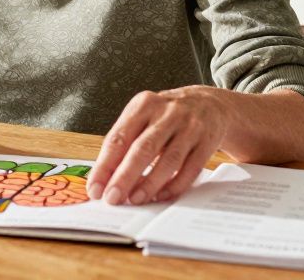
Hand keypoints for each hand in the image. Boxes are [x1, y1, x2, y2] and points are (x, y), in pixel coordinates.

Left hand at [87, 86, 228, 205]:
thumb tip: (105, 179)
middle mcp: (167, 113)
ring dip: (150, 184)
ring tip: (136, 200)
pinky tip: (161, 196)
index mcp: (143, 105)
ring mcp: (190, 127)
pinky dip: (174, 185)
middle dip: (125, 177)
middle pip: (143, 149)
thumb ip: (125, 143)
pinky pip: (190, 169)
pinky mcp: (207, 142)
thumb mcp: (144, 118)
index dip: (104, 166)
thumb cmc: (166, 117)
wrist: (209, 104)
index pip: (118, 138)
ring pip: (168, 160)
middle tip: (112, 198)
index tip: (94, 189)